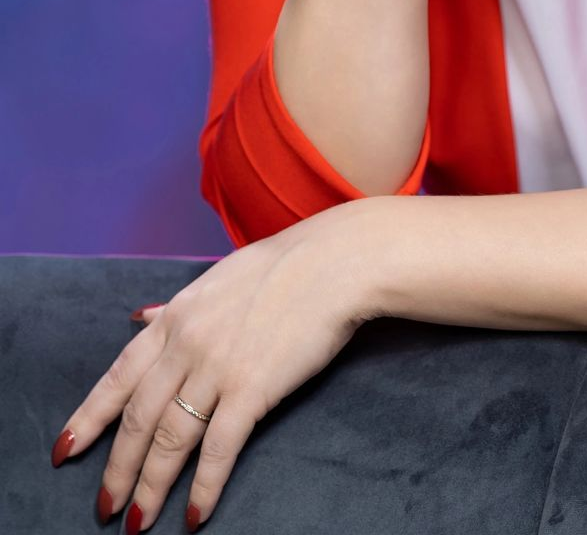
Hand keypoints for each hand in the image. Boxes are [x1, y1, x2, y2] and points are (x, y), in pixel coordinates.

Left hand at [50, 202, 376, 529]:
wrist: (333, 263)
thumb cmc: (281, 269)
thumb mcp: (215, 280)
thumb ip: (174, 306)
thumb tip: (137, 316)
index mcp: (175, 318)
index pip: (118, 376)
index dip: (89, 417)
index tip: (65, 450)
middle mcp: (187, 344)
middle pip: (138, 417)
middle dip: (117, 468)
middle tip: (104, 506)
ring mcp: (217, 367)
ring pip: (170, 438)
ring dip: (150, 486)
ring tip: (138, 522)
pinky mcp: (253, 388)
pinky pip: (218, 448)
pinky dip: (203, 486)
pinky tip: (194, 514)